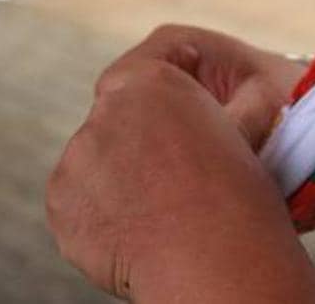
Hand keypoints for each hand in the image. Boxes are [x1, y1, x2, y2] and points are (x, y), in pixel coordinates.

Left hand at [46, 29, 314, 301]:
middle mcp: (102, 113)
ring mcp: (76, 160)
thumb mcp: (252, 120)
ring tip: (168, 201)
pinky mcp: (62, 204)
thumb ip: (232, 97)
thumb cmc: (237, 188)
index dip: (179, 71)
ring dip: (126, 171)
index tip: (195, 95)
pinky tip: (143, 222)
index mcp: (147, 80)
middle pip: (126, 111)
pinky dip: (107, 207)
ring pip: (103, 156)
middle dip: (150, 131)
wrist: (209, 258)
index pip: (156, 57)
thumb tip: (243, 96)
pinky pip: (84, 196)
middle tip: (186, 162)